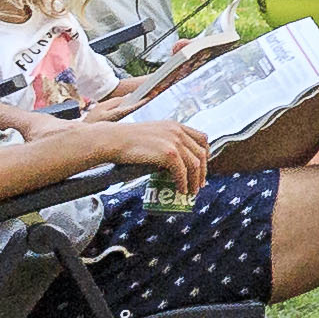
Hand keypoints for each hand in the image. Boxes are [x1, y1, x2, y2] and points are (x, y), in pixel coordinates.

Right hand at [97, 114, 215, 196]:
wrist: (112, 140)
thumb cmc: (127, 141)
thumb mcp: (152, 135)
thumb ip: (165, 142)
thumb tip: (174, 162)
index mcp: (175, 125)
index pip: (202, 138)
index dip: (205, 155)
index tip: (202, 168)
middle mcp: (178, 131)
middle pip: (201, 153)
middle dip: (203, 171)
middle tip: (199, 185)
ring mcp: (174, 141)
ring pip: (195, 164)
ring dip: (194, 181)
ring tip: (190, 191)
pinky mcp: (168, 153)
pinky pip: (182, 172)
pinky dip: (183, 183)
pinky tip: (180, 190)